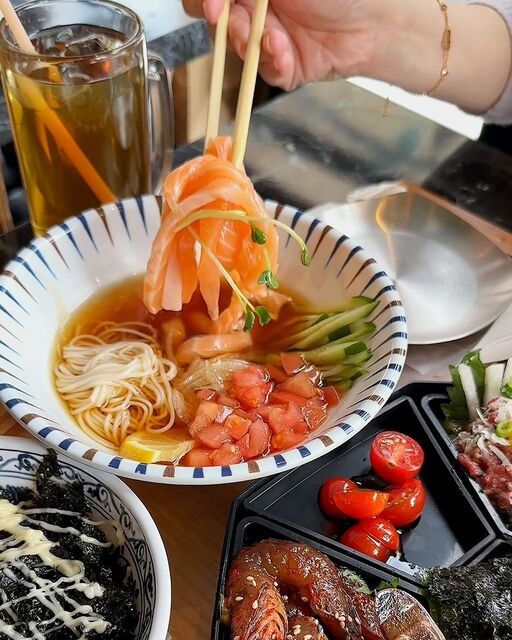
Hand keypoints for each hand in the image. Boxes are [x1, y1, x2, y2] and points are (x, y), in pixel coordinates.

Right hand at [183, 0, 379, 89]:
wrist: (372, 23)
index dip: (206, 0)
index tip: (214, 6)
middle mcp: (258, 9)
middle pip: (216, 21)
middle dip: (223, 24)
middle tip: (234, 24)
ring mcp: (268, 39)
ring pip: (237, 49)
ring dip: (250, 43)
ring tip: (275, 38)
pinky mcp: (282, 67)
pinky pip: (264, 71)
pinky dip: (273, 63)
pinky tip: (287, 52)